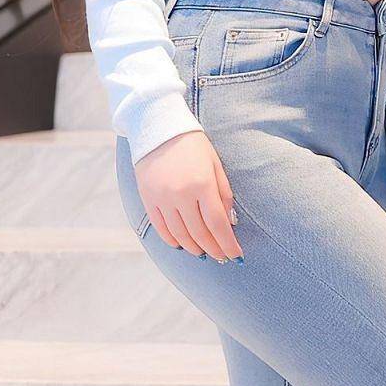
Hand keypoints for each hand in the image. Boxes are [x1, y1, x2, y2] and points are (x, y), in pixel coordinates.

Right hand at [135, 126, 242, 258]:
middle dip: (214, 249)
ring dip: (195, 248)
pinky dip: (173, 241)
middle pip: (200, 233)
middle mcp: (181, 195)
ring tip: (204, 253)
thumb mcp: (215, 165)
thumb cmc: (193, 145)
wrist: (158, 128)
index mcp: (202, 185)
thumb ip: (223, 194)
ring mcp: (162, 198)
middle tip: (222, 257)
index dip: (228, 244)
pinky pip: (161, 228)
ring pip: (180, 235)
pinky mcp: (147, 199)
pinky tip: (182, 245)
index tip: (237, 255)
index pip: (218, 224)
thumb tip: (229, 223)